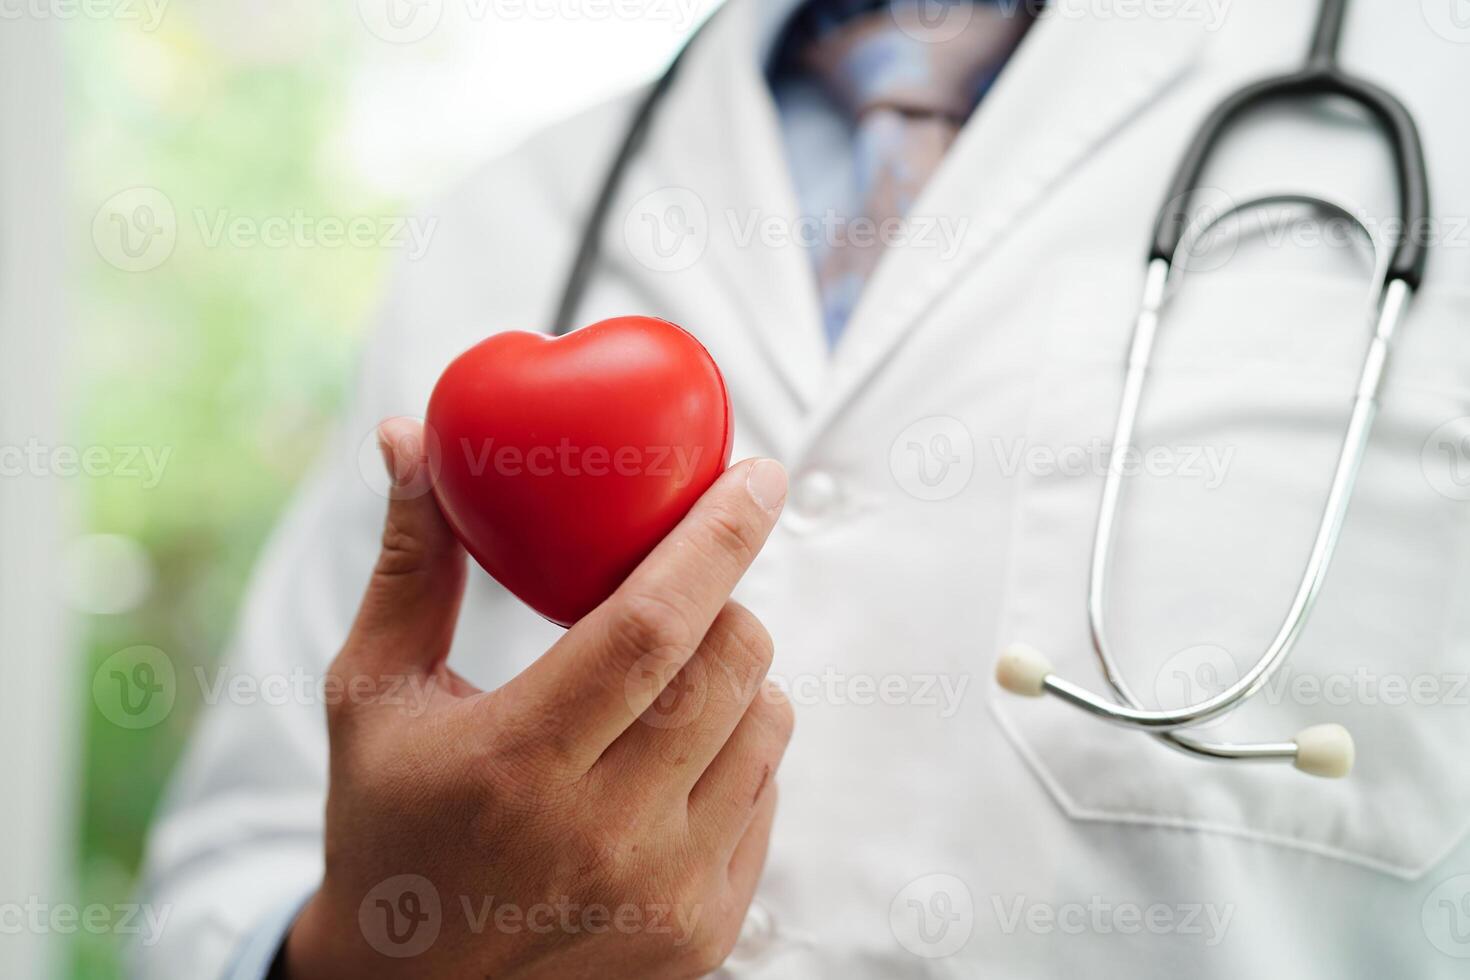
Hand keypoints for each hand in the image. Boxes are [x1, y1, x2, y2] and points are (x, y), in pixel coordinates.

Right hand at [284, 419, 791, 978]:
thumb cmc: (386, 823)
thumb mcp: (373, 695)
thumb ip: (409, 565)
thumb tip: (409, 436)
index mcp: (514, 764)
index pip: (653, 627)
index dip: (717, 538)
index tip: (759, 473)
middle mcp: (603, 836)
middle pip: (729, 665)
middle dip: (727, 596)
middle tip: (694, 578)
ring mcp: (665, 894)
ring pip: (768, 724)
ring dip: (736, 671)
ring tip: (670, 675)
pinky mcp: (706, 931)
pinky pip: (768, 793)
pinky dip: (739, 748)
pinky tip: (674, 756)